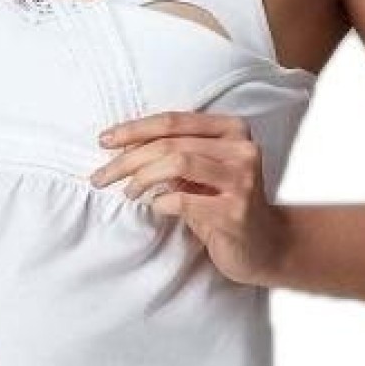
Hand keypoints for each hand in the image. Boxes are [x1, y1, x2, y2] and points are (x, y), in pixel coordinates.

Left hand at [90, 111, 287, 286]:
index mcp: (232, 128)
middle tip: (101, 176)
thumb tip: (120, 145)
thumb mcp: (199, 171)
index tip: (104, 141)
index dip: (134, 129)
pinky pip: (186, 200)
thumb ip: (171, 152)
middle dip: (128, 159)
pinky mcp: (236, 212)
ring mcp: (243, 180)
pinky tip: (156, 207)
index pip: (173, 121)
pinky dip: (162, 202)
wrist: (263, 245)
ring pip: (177, 163)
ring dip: (142, 178)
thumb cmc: (221, 202)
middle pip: (170, 143)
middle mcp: (242, 148)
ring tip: (128, 192)